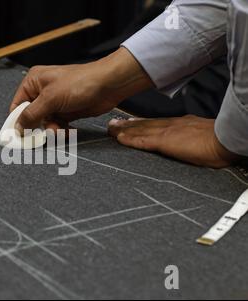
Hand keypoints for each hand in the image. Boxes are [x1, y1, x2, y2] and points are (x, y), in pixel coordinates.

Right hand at [10, 48, 153, 132]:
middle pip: (31, 117)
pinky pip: (57, 125)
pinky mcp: (66, 111)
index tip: (19, 135)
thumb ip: (31, 114)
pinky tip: (69, 131)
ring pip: (45, 124)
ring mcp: (55, 102)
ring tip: (60, 131)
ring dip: (52, 130)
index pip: (17, 104)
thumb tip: (17, 127)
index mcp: (34, 81)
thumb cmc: (80, 83)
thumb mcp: (50, 99)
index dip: (18, 120)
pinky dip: (61, 131)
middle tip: (45, 134)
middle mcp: (42, 91)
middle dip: (38, 127)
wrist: (108, 85)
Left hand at [108, 115, 239, 167]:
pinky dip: (130, 140)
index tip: (129, 123)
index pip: (156, 123)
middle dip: (127, 125)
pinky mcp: (165, 142)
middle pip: (144, 125)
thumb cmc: (219, 140)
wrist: (225, 140)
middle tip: (112, 124)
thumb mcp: (202, 134)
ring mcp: (167, 132)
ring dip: (123, 130)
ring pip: (139, 130)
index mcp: (180, 124)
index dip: (140, 123)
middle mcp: (171, 125)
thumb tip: (188, 141)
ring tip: (110, 129)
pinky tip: (119, 139)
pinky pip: (143, 141)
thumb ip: (191, 136)